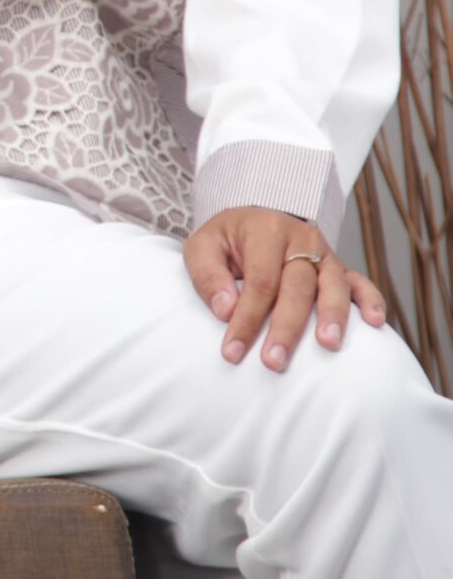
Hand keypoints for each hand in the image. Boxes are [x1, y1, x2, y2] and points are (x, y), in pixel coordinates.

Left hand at [183, 206, 386, 371]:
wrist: (256, 217)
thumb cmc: (227, 240)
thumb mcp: (203, 246)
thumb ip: (208, 275)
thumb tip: (225, 310)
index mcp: (266, 230)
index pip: (259, 280)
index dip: (247, 318)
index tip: (232, 352)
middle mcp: (301, 238)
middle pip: (297, 286)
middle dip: (286, 327)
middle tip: (274, 362)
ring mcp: (324, 253)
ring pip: (333, 284)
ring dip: (333, 315)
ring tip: (328, 345)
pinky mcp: (339, 267)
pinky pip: (361, 282)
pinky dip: (371, 301)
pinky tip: (375, 323)